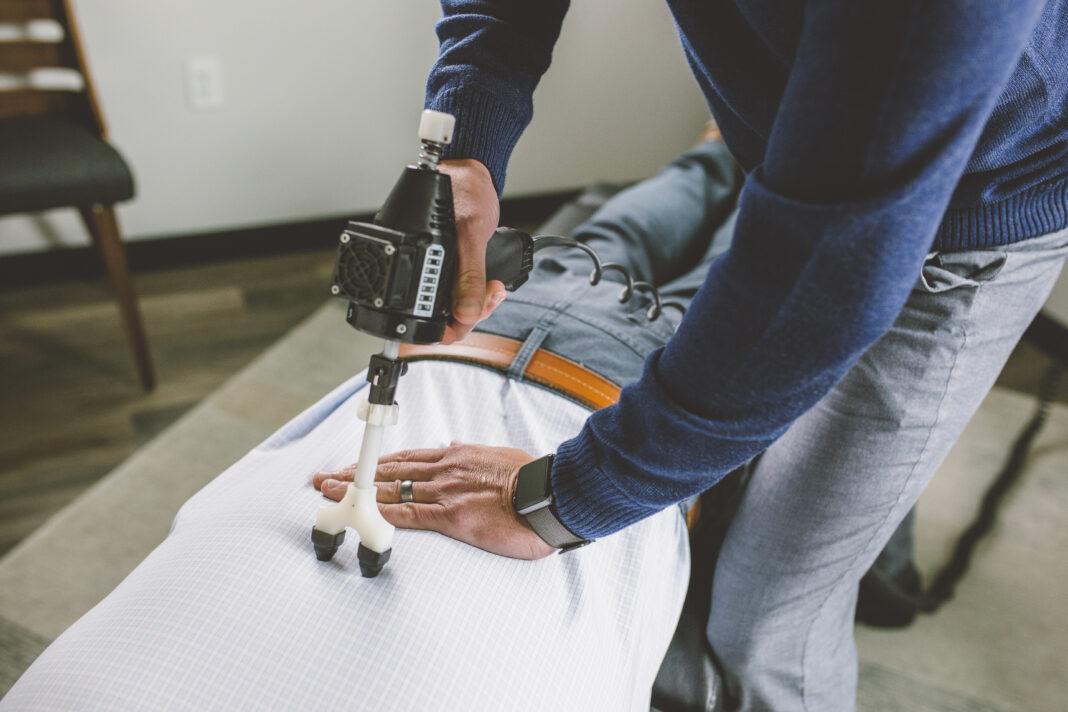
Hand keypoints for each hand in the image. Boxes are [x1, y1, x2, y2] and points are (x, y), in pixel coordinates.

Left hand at [313, 442, 555, 559]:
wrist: (551, 495)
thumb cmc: (533, 479)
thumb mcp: (499, 456)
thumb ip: (474, 454)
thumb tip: (456, 447)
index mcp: (457, 456)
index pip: (406, 458)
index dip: (376, 463)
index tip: (356, 466)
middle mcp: (445, 470)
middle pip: (389, 471)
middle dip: (354, 474)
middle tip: (326, 478)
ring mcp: (446, 493)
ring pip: (391, 490)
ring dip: (357, 491)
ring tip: (330, 493)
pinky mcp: (452, 517)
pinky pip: (409, 515)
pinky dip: (381, 514)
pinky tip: (361, 515)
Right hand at [438, 159, 507, 343]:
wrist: (474, 171)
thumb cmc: (466, 191)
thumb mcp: (472, 235)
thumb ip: (469, 276)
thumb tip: (466, 312)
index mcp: (417, 259)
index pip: (425, 316)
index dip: (450, 326)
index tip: (474, 315)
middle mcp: (422, 266)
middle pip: (441, 316)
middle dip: (471, 313)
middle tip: (491, 294)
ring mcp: (435, 267)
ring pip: (453, 306)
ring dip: (477, 303)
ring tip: (494, 289)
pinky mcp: (448, 264)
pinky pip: (460, 291)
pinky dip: (477, 292)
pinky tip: (490, 284)